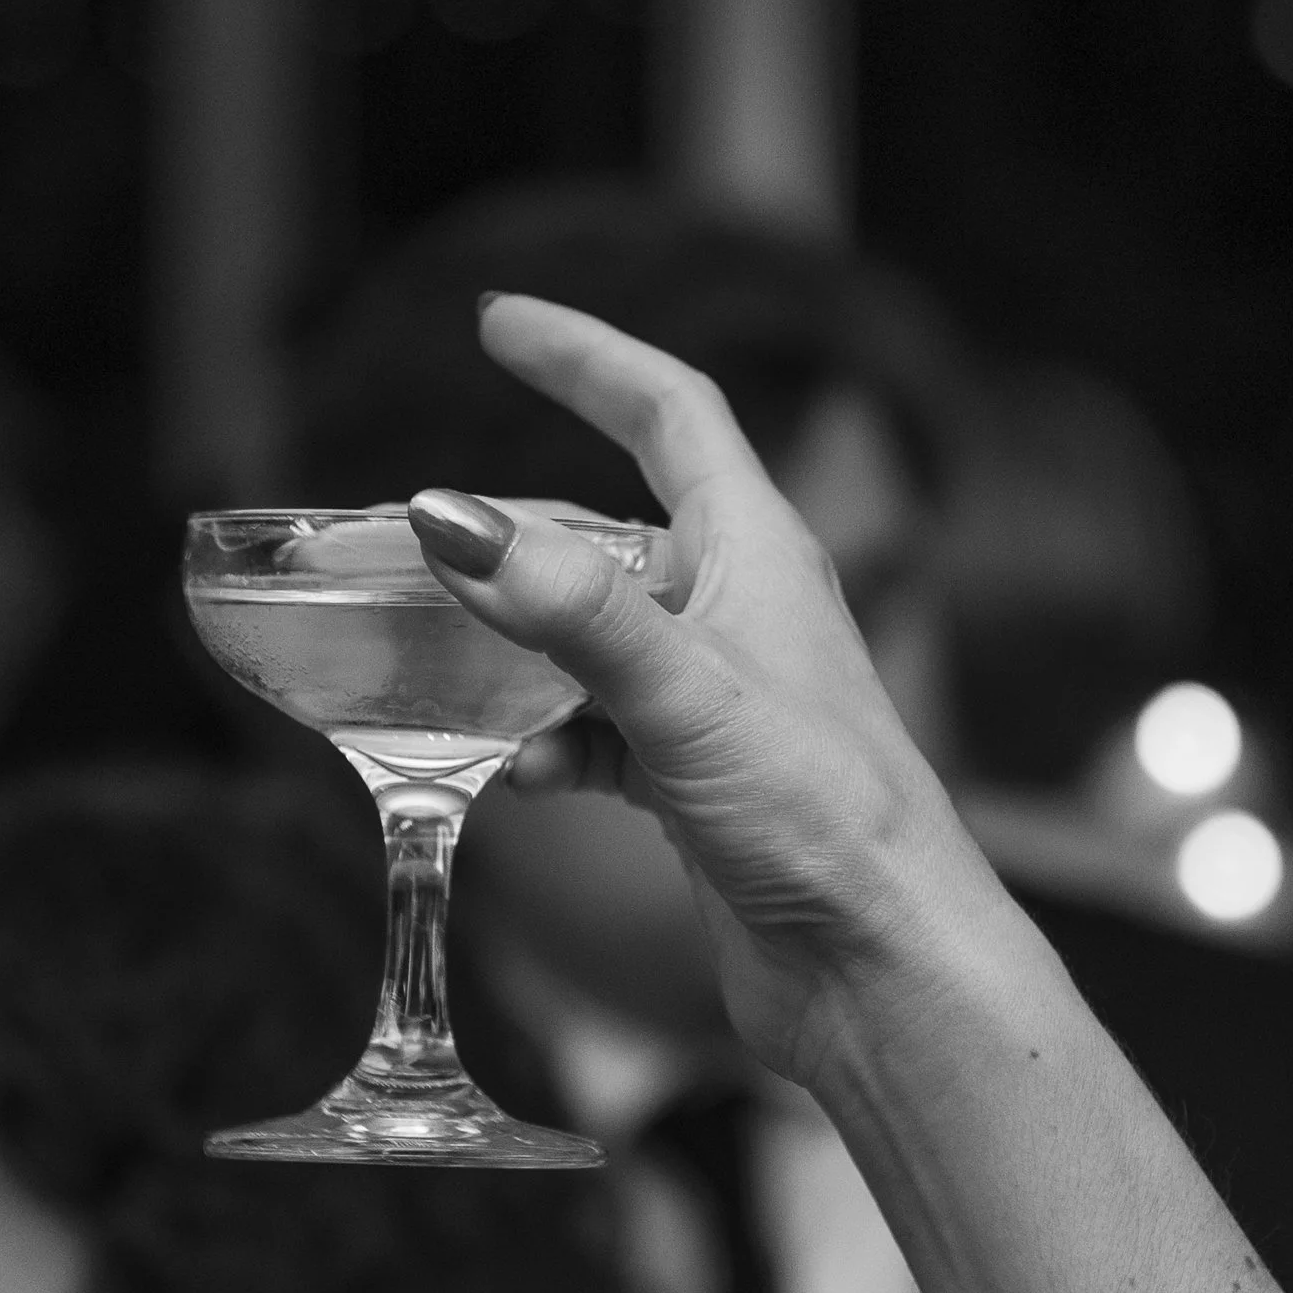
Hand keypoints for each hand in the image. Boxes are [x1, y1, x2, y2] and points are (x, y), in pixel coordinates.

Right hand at [408, 295, 993, 1085]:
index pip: (668, 409)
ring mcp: (718, 700)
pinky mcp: (699, 784)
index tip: (497, 322)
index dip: (585, 354)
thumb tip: (448, 517)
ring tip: (431, 658)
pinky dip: (545, 745)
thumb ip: (568, 607)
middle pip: (609, 526)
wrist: (884, 970)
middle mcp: (740, 611)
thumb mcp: (684, 696)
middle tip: (409, 533)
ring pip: (590, 636)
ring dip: (515, 646)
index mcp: (758, 552)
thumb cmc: (826, 820)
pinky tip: (513, 777)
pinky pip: (596, 734)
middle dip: (511, 527)